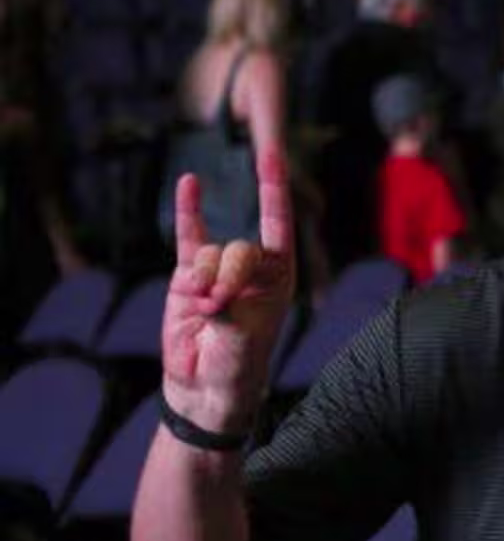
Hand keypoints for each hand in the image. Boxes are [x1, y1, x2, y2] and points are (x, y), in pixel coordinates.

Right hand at [161, 148, 296, 434]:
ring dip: (203, 286)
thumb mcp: (242, 337)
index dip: (274, 189)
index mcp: (279, 277)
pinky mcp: (187, 276)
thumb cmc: (237, 364)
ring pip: (207, 255)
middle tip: (220, 309)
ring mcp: (218, 269)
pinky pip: (187, 238)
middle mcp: (251, 267)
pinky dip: (188, 212)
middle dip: (227, 279)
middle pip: (238, 248)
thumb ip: (227, 304)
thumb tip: (205, 283)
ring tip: (205, 315)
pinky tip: (189, 183)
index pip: (279, 224)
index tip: (271, 153)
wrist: (206, 387)